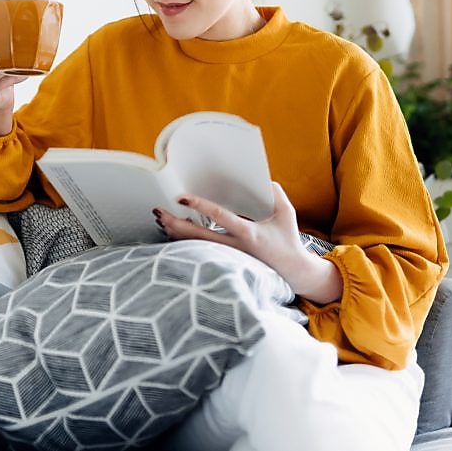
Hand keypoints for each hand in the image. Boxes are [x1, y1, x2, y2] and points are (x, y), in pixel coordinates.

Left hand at [155, 183, 343, 303]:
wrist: (292, 272)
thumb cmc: (289, 241)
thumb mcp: (286, 214)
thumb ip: (275, 194)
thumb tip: (262, 179)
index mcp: (248, 234)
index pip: (220, 217)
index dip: (200, 206)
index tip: (182, 197)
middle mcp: (234, 248)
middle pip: (197, 236)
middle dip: (175, 223)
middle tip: (159, 211)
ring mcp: (229, 257)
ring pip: (195, 247)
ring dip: (176, 233)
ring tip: (161, 220)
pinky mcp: (226, 262)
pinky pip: (200, 252)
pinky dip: (185, 242)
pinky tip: (174, 233)